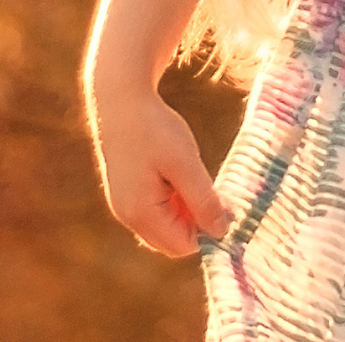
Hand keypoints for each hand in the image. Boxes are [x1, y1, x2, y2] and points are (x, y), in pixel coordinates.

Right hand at [88, 83, 234, 256]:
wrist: (120, 99)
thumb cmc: (154, 129)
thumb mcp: (186, 164)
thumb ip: (203, 201)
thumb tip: (221, 232)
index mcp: (140, 214)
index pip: (182, 245)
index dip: (207, 229)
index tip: (224, 200)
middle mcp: (128, 217)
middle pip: (173, 240)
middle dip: (196, 221)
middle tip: (208, 184)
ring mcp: (125, 205)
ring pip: (167, 224)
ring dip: (186, 208)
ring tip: (190, 172)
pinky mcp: (128, 193)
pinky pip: (157, 210)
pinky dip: (174, 198)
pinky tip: (179, 169)